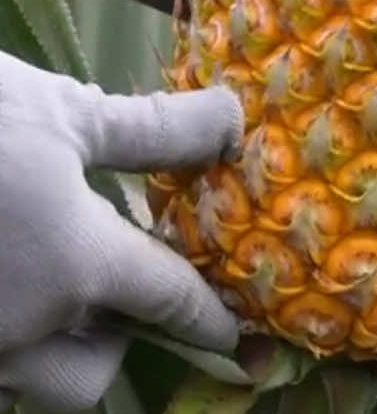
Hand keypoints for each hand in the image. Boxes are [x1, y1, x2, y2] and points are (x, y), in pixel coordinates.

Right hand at [0, 50, 242, 411]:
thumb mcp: (68, 115)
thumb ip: (157, 132)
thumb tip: (233, 121)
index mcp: (77, 266)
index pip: (167, 300)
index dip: (207, 315)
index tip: (233, 333)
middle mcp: (23, 327)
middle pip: (96, 370)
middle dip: (114, 335)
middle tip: (104, 273)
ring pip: (33, 380)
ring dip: (54, 345)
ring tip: (43, 275)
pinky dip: (5, 335)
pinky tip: (3, 269)